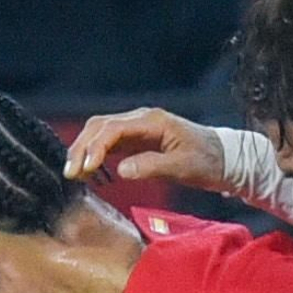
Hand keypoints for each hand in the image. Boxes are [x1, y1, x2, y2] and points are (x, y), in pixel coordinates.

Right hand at [65, 109, 224, 189]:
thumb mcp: (183, 167)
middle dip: (82, 147)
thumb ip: (152, 166)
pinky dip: (95, 153)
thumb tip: (121, 170)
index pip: (113, 129)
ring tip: (73, 173)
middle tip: (71, 173)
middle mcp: (140, 119)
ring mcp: (137, 128)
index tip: (85, 169)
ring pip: (101, 132)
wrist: (222, 157)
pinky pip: (109, 142)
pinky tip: (87, 169)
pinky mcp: (137, 139)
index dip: (95, 147)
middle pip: (100, 126)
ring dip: (84, 149)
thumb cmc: (206, 160)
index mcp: (151, 121)